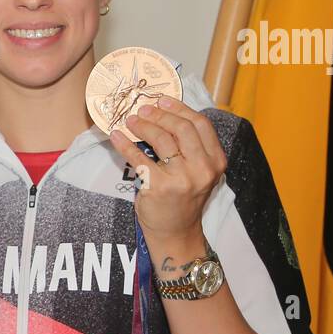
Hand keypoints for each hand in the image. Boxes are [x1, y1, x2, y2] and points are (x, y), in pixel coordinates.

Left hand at [111, 96, 227, 244]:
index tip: (163, 100)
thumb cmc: (184, 199)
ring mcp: (181, 178)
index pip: (201, 125)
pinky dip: (125, 144)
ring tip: (131, 121)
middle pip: (182, 128)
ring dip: (143, 125)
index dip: (180, 109)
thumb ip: (190, 149)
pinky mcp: (159, 187)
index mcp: (216, 161)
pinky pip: (139, 158)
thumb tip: (164, 116)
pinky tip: (117, 137)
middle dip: (160, 114)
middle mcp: (202, 168)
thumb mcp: (198, 172)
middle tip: (143, 109)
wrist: (176, 233)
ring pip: (161, 139)